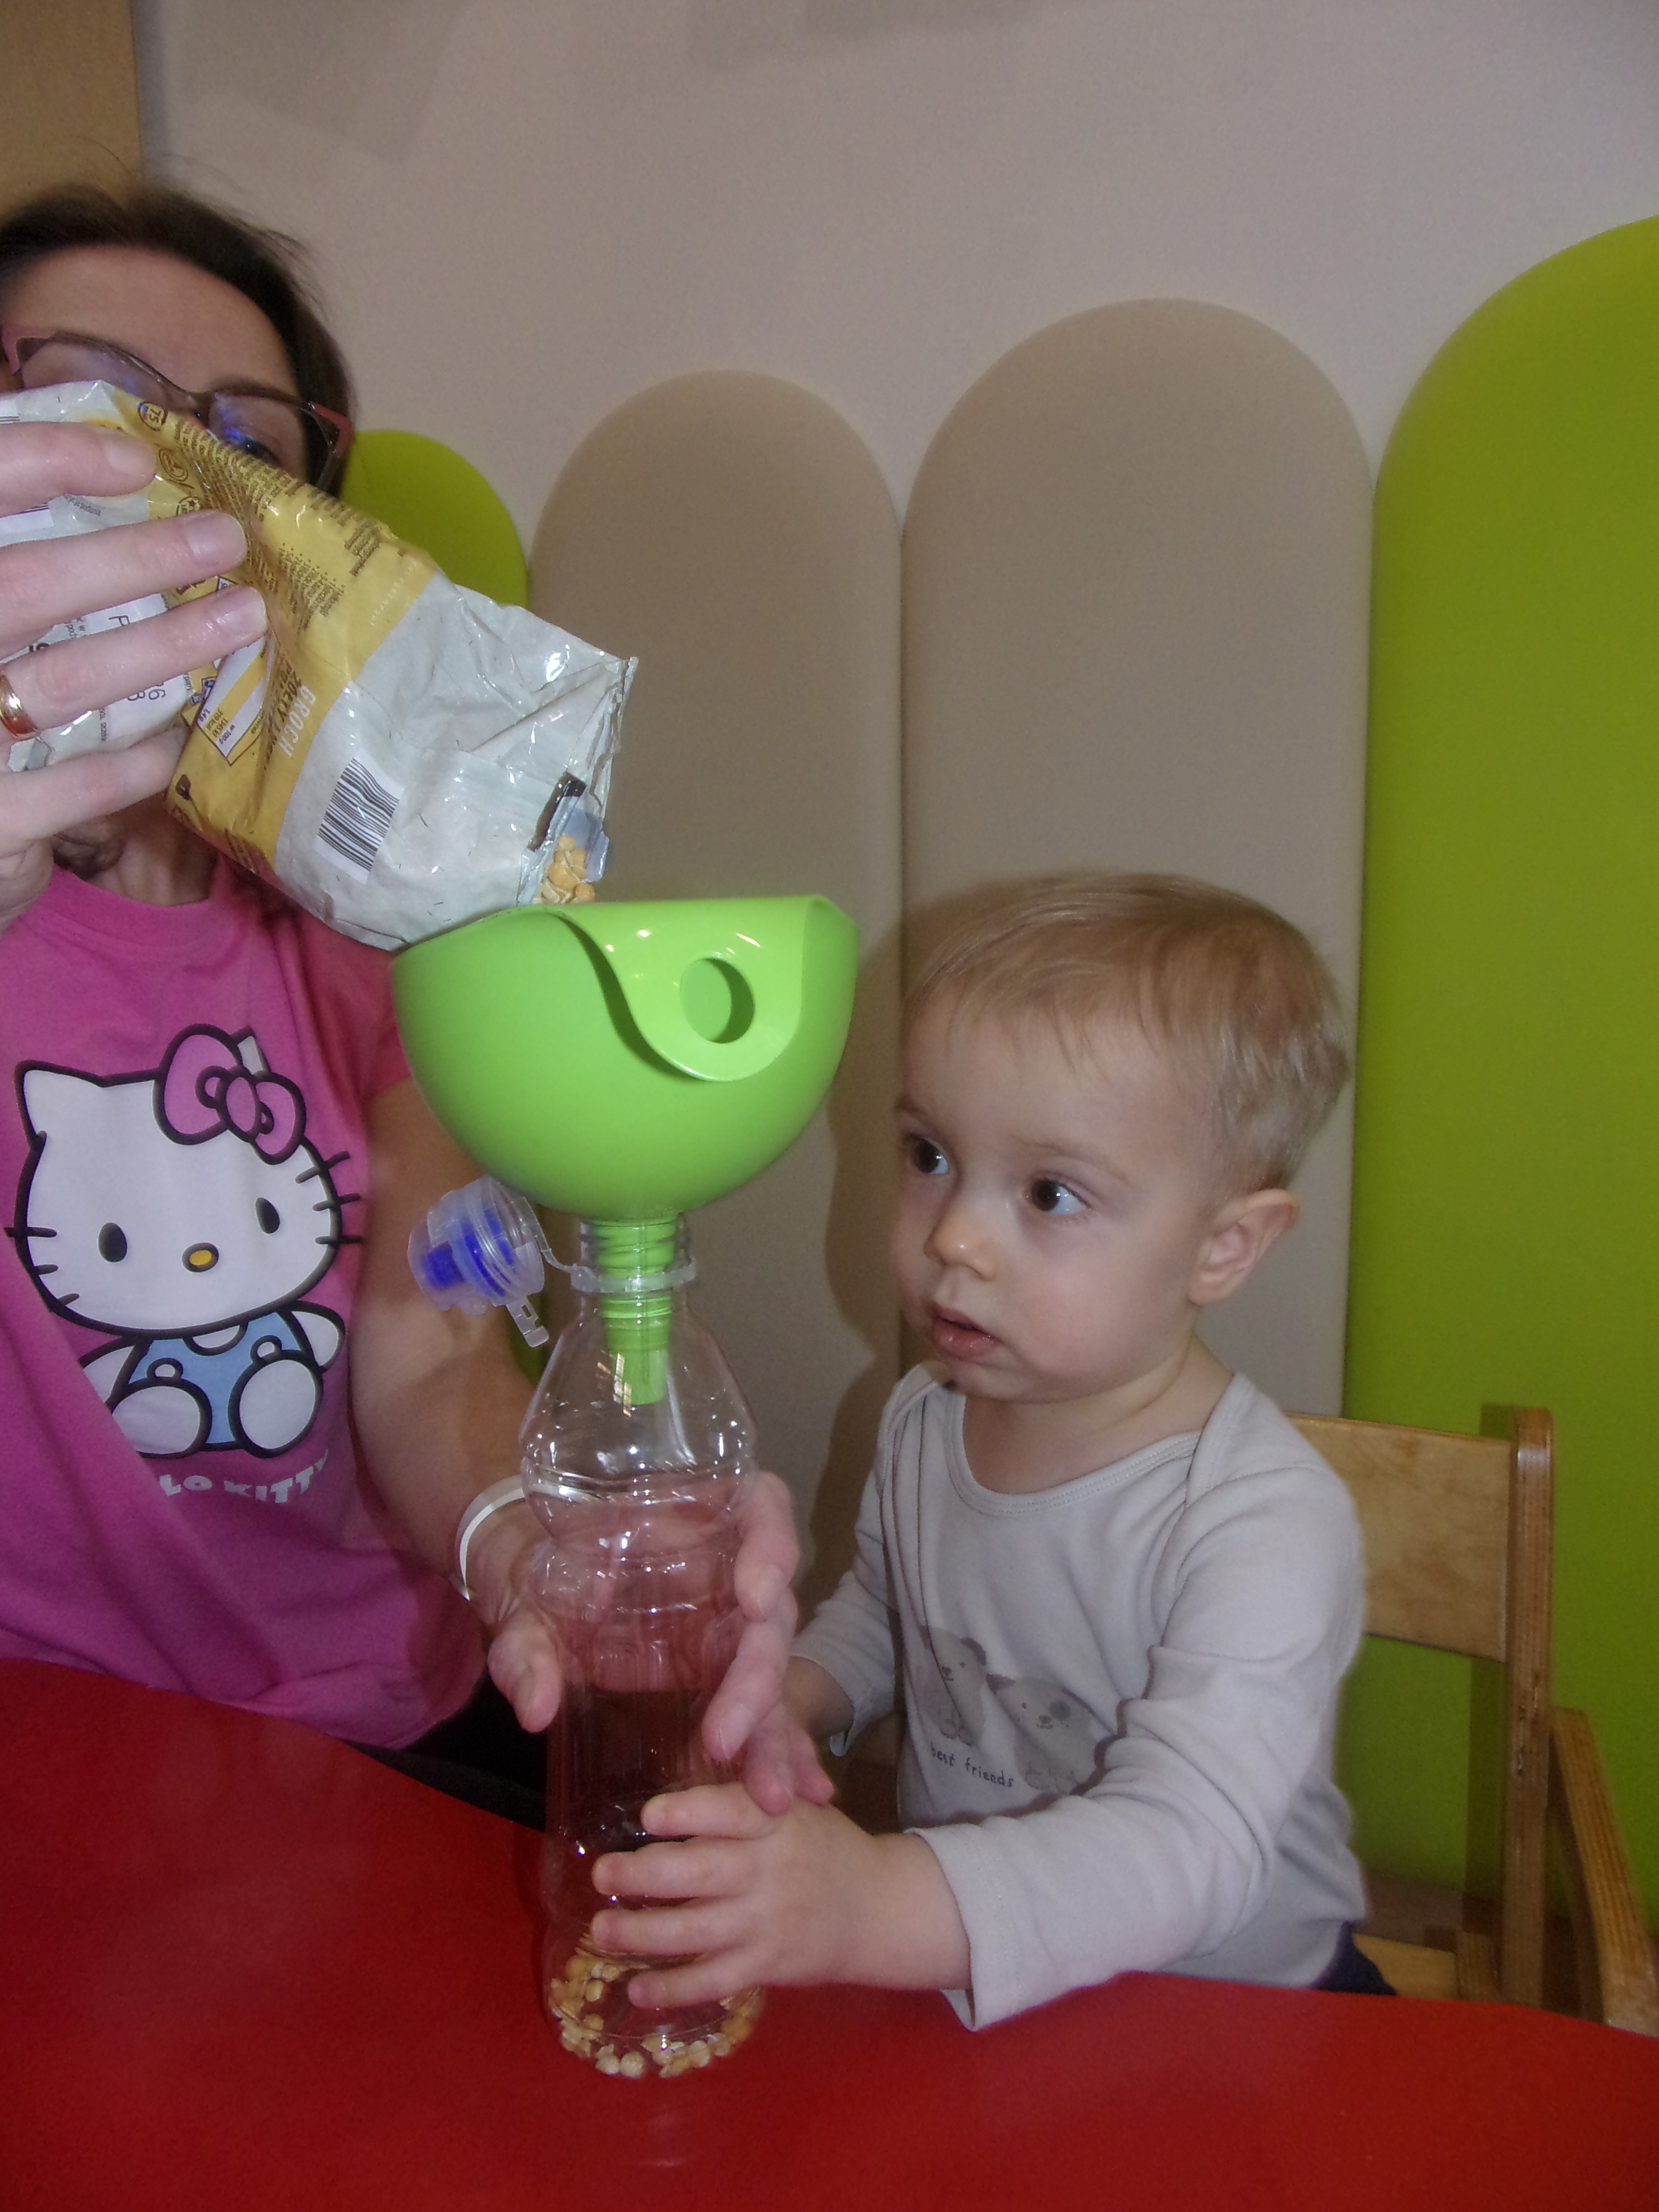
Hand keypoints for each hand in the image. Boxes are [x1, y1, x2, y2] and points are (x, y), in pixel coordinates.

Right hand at [0, 422, 265, 930]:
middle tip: (224, 540)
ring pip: (64, 680)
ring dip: (162, 647)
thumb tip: (111, 470)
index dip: (50, 460)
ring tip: (241, 617)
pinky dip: (143, 758)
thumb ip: (22, 550)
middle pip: (27, 588)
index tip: (137, 459)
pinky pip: (81, 783)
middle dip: (136, 560)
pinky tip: (189, 731)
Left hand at [468, 1468, 828, 1786]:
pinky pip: (755, 1708)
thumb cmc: (527, 1568)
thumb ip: (525, 1643)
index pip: (759, 1507)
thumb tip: (535, 1707)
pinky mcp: (713, 1671)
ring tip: (772, 1796)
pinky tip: (791, 1796)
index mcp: (687, 1520)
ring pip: (768, 1670)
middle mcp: (722, 1567)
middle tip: (724, 1739)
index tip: (754, 1601)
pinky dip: (774, 1750)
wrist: (518, 1583)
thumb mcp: (519, 1598)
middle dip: (757, 1678)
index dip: (772, 1546)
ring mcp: (722, 1623)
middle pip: (768, 1612)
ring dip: (773, 1733)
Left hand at [589, 1782, 969, 2005]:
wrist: (876, 1908)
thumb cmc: (819, 1846)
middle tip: (602, 1873)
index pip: (733, 1811)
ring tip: (602, 1931)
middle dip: (645, 1876)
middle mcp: (772, 1869)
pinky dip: (673, 1988)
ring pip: (698, 1931)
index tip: (647, 1814)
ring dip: (643, 1934)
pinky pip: (714, 1981)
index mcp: (777, 1820)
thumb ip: (745, 1790)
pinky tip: (637, 1989)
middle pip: (702, 1873)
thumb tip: (679, 1757)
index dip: (690, 1811)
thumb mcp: (795, 1806)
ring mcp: (768, 1922)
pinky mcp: (768, 1965)